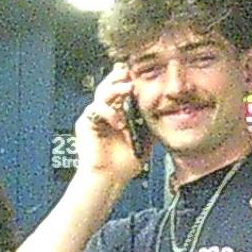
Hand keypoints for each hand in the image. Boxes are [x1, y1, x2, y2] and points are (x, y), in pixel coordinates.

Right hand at [74, 69, 148, 186]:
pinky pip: (94, 109)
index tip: (141, 72)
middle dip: (120, 76)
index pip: (123, 88)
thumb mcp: (145, 138)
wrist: (110, 179)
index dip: (129, 78)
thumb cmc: (124, 164)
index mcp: (120, 112)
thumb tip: (166, 108)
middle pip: (110, 84)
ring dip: (116, 88)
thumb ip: (149, 122)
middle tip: (131, 72)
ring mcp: (95, 116)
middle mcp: (106, 111)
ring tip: (128, 88)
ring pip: (102, 92)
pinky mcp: (85, 124)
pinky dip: (108, 112)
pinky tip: (118, 122)